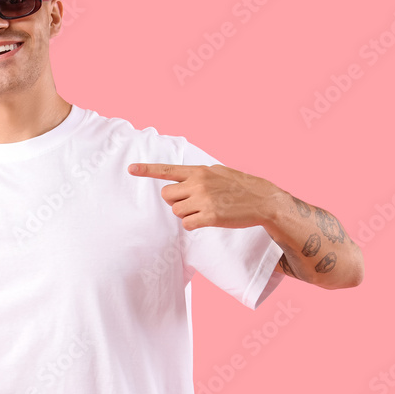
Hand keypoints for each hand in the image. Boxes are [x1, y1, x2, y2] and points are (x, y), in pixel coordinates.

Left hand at [128, 163, 282, 229]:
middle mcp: (199, 183)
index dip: (147, 170)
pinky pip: (187, 224)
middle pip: (167, 196)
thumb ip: (198, 175)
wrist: (263, 200)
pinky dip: (193, 224)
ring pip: (176, 211)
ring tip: (204, 210)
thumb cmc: (240, 186)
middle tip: (190, 203)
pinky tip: (207, 220)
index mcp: (199, 171)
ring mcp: (204, 200)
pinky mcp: (210, 216)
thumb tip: (182, 179)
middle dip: (174, 202)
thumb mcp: (218, 172)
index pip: (168, 170)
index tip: (131, 169)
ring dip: (186, 214)